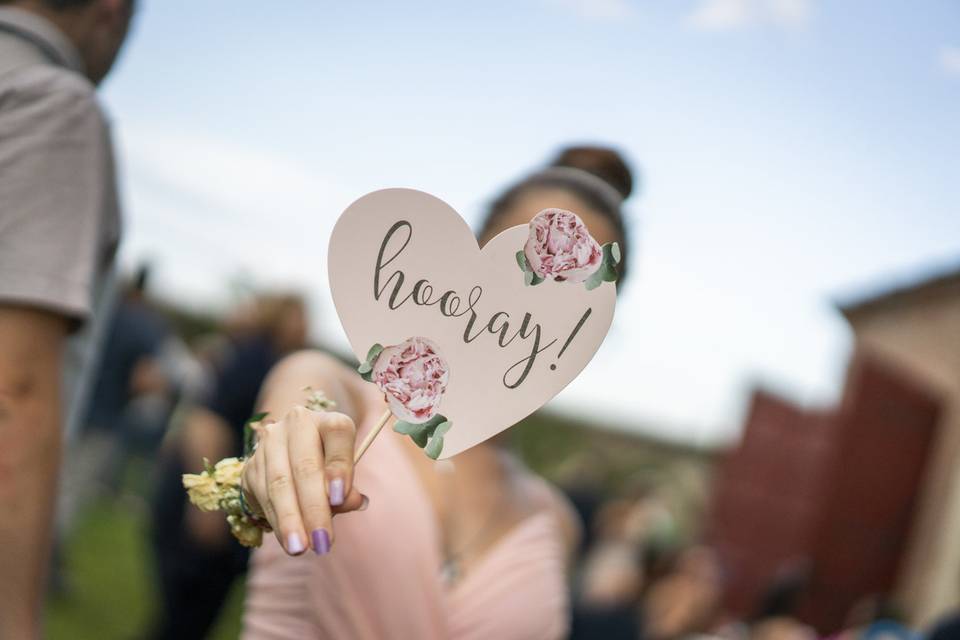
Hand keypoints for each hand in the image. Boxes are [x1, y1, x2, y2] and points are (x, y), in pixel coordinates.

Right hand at [241, 405, 367, 554]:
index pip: (337, 433)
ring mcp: (270, 442)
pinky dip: (277, 521)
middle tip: (322, 541)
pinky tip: (288, 540)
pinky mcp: (252, 465)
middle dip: (314, 508)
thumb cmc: (327, 468)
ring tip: (301, 548)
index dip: (340, 465)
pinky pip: (263, 496)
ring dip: (290, 520)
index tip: (340, 498)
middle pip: (305, 466)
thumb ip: (347, 488)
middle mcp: (297, 424)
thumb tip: (352, 501)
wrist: (290, 459)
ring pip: (280, 484)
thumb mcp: (343, 475)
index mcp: (328, 420)